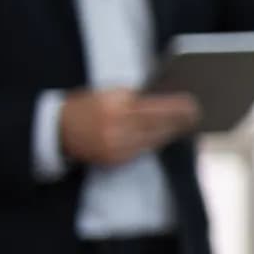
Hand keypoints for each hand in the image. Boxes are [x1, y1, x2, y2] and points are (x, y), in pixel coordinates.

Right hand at [61, 88, 199, 166]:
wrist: (58, 129)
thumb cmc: (86, 105)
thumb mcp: (108, 93)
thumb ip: (134, 97)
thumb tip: (164, 98)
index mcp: (117, 107)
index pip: (156, 109)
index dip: (177, 108)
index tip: (192, 104)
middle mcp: (118, 129)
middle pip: (158, 127)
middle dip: (179, 121)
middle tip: (195, 115)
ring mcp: (116, 147)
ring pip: (153, 141)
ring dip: (170, 132)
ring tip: (184, 124)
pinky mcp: (114, 160)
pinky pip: (142, 151)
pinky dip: (154, 142)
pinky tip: (164, 136)